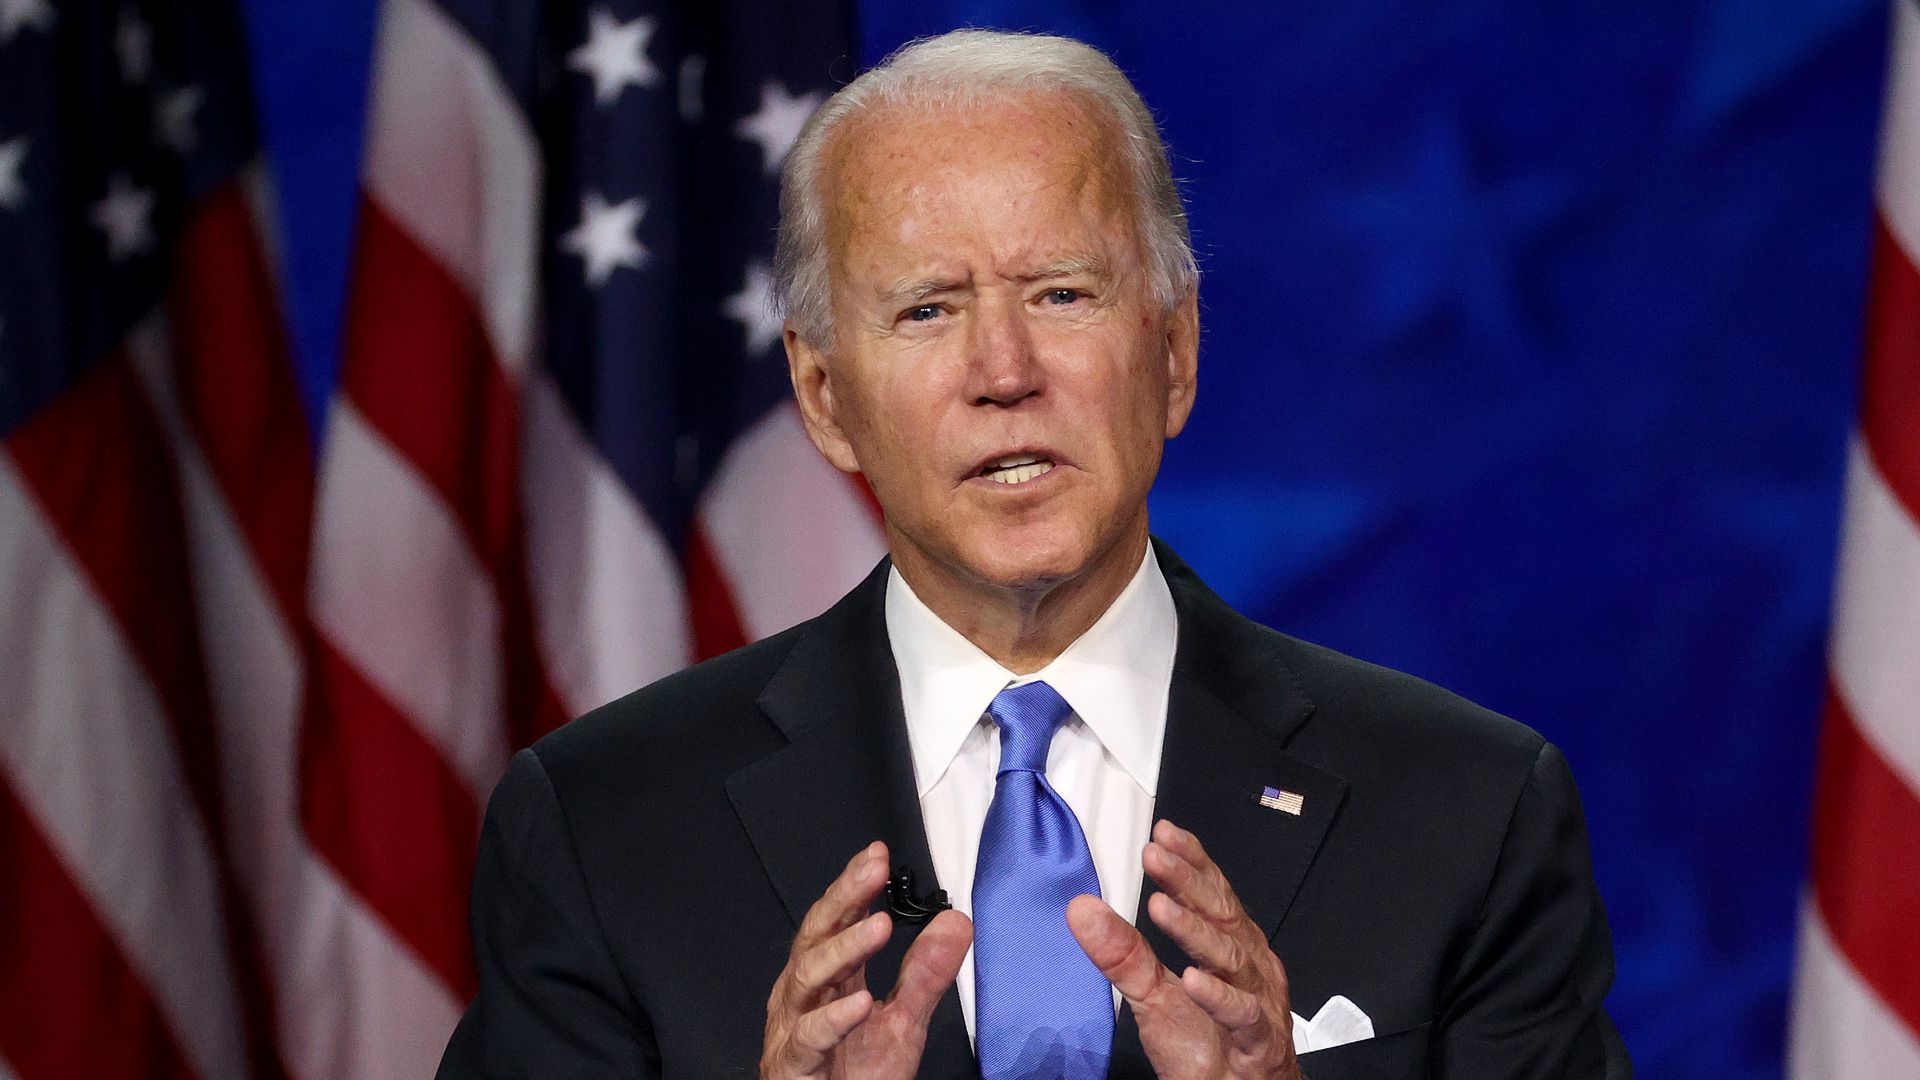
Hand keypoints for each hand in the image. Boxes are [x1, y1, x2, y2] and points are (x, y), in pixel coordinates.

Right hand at [760, 841, 972, 1079]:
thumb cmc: (856, 1078)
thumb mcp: (903, 1023)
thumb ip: (925, 974)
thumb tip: (956, 920)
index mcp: (826, 981)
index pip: (835, 922)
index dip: (852, 887)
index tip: (877, 854)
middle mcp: (801, 997)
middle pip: (815, 936)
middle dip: (843, 900)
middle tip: (873, 871)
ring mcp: (791, 1031)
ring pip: (806, 978)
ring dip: (843, 950)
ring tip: (879, 926)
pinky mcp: (792, 1067)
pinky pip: (808, 1039)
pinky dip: (833, 1019)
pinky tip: (860, 1002)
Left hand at [1067, 821, 1302, 1079]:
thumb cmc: (1209, 1045)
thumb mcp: (1153, 995)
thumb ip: (1122, 953)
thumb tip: (1081, 909)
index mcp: (1231, 947)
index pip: (1213, 893)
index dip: (1191, 862)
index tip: (1162, 834)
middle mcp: (1249, 966)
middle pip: (1221, 914)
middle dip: (1188, 881)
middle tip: (1155, 855)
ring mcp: (1258, 1002)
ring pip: (1231, 958)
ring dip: (1195, 931)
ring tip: (1162, 907)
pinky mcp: (1258, 1043)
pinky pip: (1242, 1016)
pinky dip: (1219, 997)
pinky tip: (1195, 980)